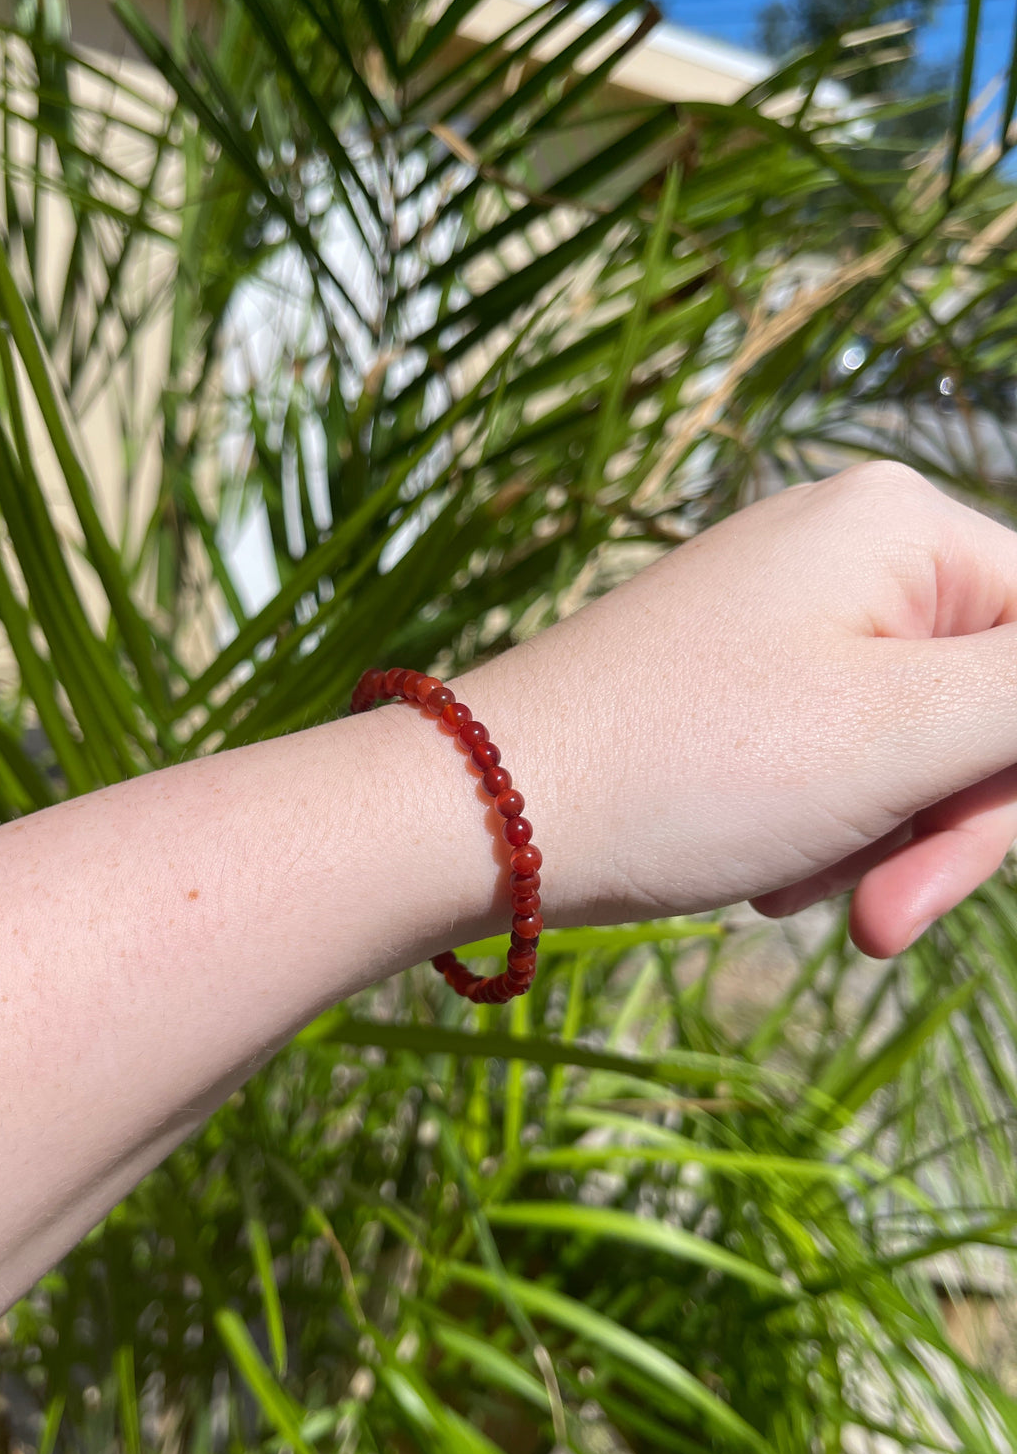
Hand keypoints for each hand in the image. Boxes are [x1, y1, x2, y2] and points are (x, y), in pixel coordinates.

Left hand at [458, 462, 1016, 956]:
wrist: (487, 813)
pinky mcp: (739, 685)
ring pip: (912, 752)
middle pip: (987, 708)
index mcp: (903, 528)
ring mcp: (786, 618)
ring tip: (791, 884)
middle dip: (948, 831)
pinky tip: (757, 872)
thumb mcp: (909, 732)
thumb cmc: (691, 764)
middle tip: (883, 924)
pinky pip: (838, 764)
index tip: (970, 852)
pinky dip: (818, 832)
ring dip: (877, 842)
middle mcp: (847, 552)